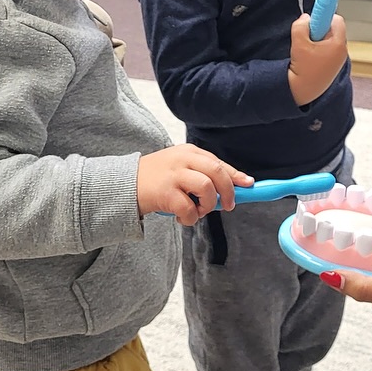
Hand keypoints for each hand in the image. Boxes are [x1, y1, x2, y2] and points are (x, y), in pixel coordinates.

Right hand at [137, 144, 252, 224]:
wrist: (123, 185)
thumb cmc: (156, 179)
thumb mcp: (180, 169)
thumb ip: (202, 174)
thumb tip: (233, 187)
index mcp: (189, 152)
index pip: (218, 162)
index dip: (236, 175)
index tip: (249, 184)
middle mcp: (182, 159)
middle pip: (217, 171)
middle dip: (228, 191)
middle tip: (228, 206)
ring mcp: (173, 174)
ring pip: (207, 188)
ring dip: (208, 205)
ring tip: (198, 211)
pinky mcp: (164, 192)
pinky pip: (189, 208)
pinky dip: (190, 217)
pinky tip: (183, 218)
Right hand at [288, 13, 347, 105]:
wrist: (303, 92)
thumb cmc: (303, 70)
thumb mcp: (298, 42)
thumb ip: (301, 25)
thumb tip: (306, 18)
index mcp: (338, 43)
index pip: (336, 19)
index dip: (325, 15)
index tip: (317, 12)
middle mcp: (342, 51)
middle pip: (333, 29)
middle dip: (320, 28)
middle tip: (307, 36)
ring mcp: (338, 60)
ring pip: (329, 40)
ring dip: (318, 40)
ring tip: (307, 50)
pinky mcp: (332, 66)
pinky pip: (327, 50)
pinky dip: (318, 49)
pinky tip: (309, 58)